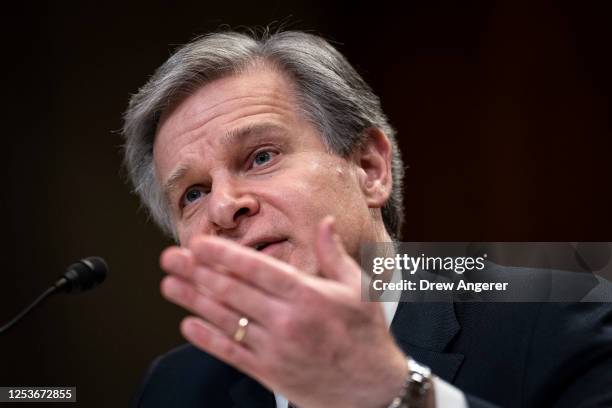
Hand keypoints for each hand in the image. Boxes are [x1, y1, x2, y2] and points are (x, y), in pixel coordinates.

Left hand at [159, 216, 407, 407]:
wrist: (372, 390)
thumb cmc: (366, 335)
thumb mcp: (359, 288)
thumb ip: (335, 254)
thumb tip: (326, 222)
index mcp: (307, 295)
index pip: (256, 269)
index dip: (223, 255)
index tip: (199, 243)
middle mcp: (286, 321)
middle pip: (232, 291)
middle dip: (197, 271)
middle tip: (171, 258)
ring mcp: (275, 348)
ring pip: (225, 319)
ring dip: (193, 301)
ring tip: (169, 284)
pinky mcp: (269, 372)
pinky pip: (231, 353)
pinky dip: (206, 339)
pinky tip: (188, 325)